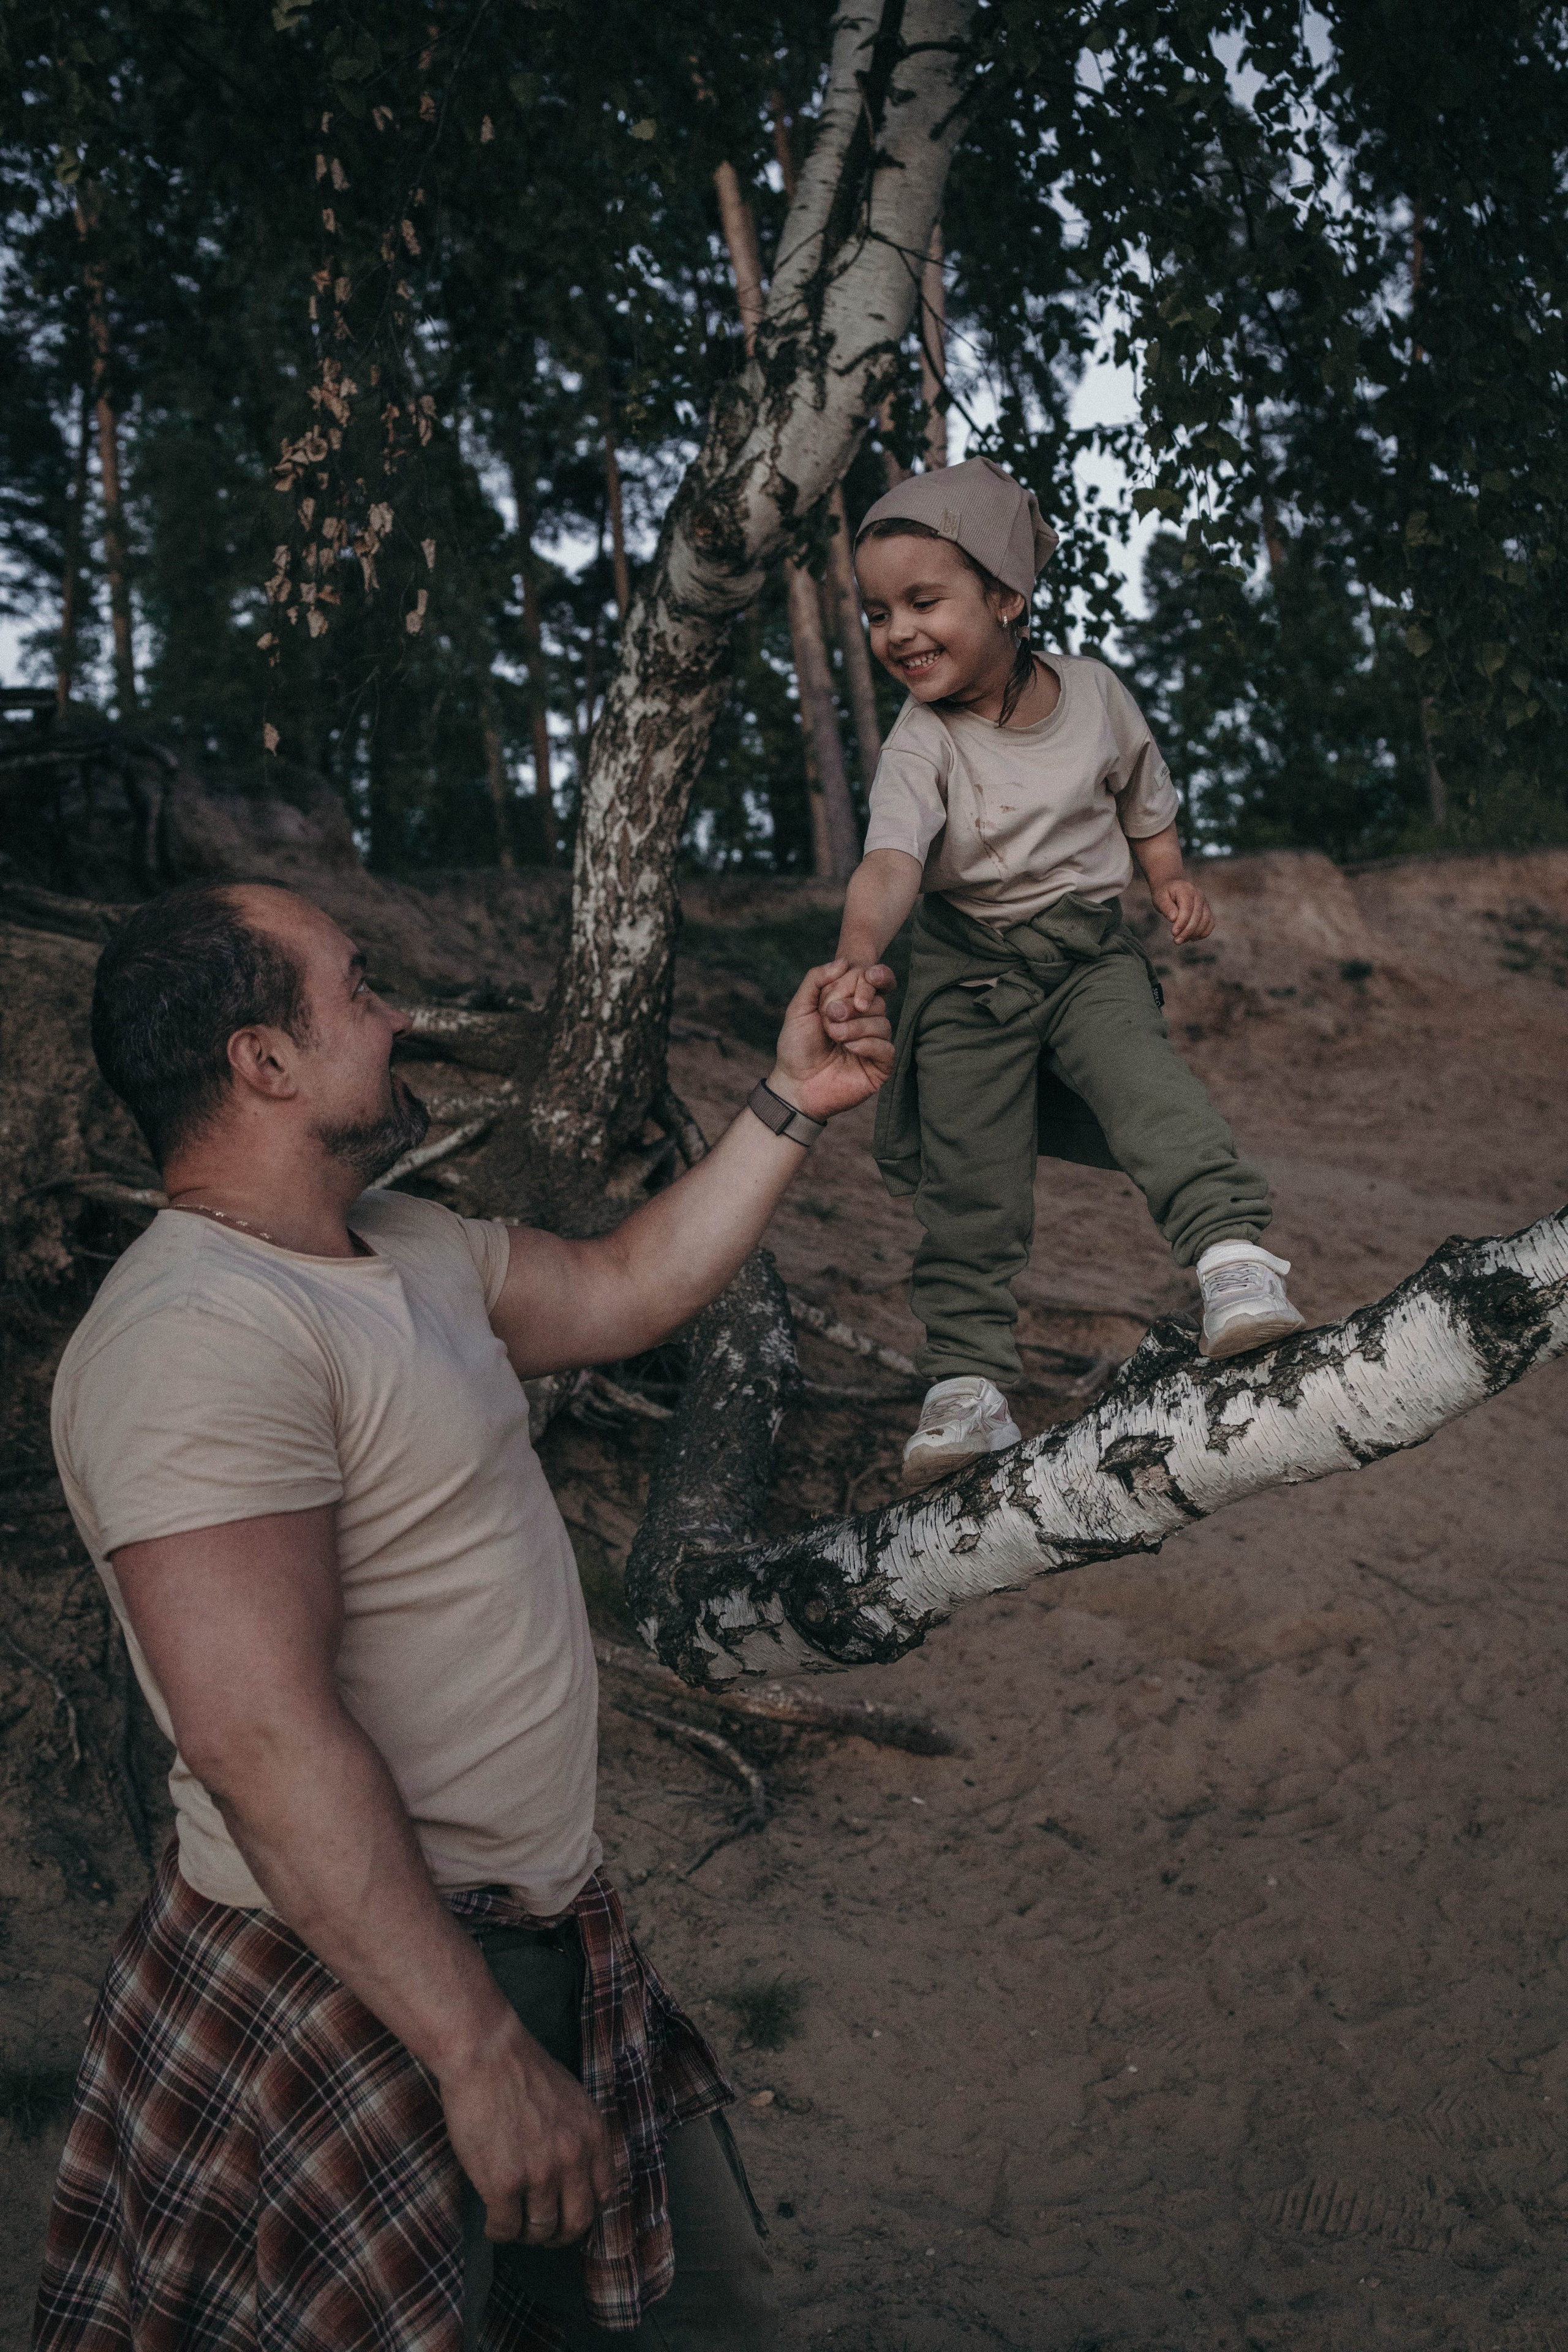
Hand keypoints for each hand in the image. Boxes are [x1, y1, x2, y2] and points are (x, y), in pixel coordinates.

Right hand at [439, 2017, 618, 2246]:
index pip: (604, 2194)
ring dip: (526, 2233)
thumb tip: (576, 2169)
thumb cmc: (522, 2069)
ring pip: (539, 2229)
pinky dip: (498, 2231)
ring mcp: (539, 2174)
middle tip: (542, 2232)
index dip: (586, 2210)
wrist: (486, 2053)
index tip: (569, 2213)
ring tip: (513, 2223)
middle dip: (559, 2234)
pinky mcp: (503, 2184)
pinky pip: (505, 2228)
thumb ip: (578, 2135)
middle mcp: (573, 2159)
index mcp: (593, 2135)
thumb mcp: (572, 2098)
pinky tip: (493, 2222)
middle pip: (577, 2221)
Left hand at [769, 958, 894, 1122]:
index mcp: (848, 1006)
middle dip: (851, 1005)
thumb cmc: (796, 1047)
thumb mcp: (800, 1007)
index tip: (868, 974)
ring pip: (883, 1023)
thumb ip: (816, 979)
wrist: (795, 1084)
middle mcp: (864, 1023)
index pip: (870, 983)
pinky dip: (867, 1044)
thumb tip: (844, 962)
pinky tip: (849, 1048)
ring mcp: (873, 1045)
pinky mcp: (879, 1067)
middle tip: (830, 1016)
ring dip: (855, 1027)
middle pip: (877, 1001)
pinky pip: (887, 1047)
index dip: (870, 978)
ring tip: (834, 1036)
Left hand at [1151, 876, 1214, 944]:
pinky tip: (1191, 938)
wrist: (1171, 887)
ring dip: (1194, 934)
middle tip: (1176, 941)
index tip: (1173, 933)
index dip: (1182, 922)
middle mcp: (1199, 895)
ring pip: (1206, 921)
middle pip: (1197, 916)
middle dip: (1187, 931)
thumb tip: (1173, 918)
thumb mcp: (1159, 898)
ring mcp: (1205, 902)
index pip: (1187, 908)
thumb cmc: (1164, 893)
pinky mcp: (1207, 910)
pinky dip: (1202, 933)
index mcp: (1186, 890)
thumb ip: (1166, 907)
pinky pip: (1210, 924)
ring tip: (1181, 940)